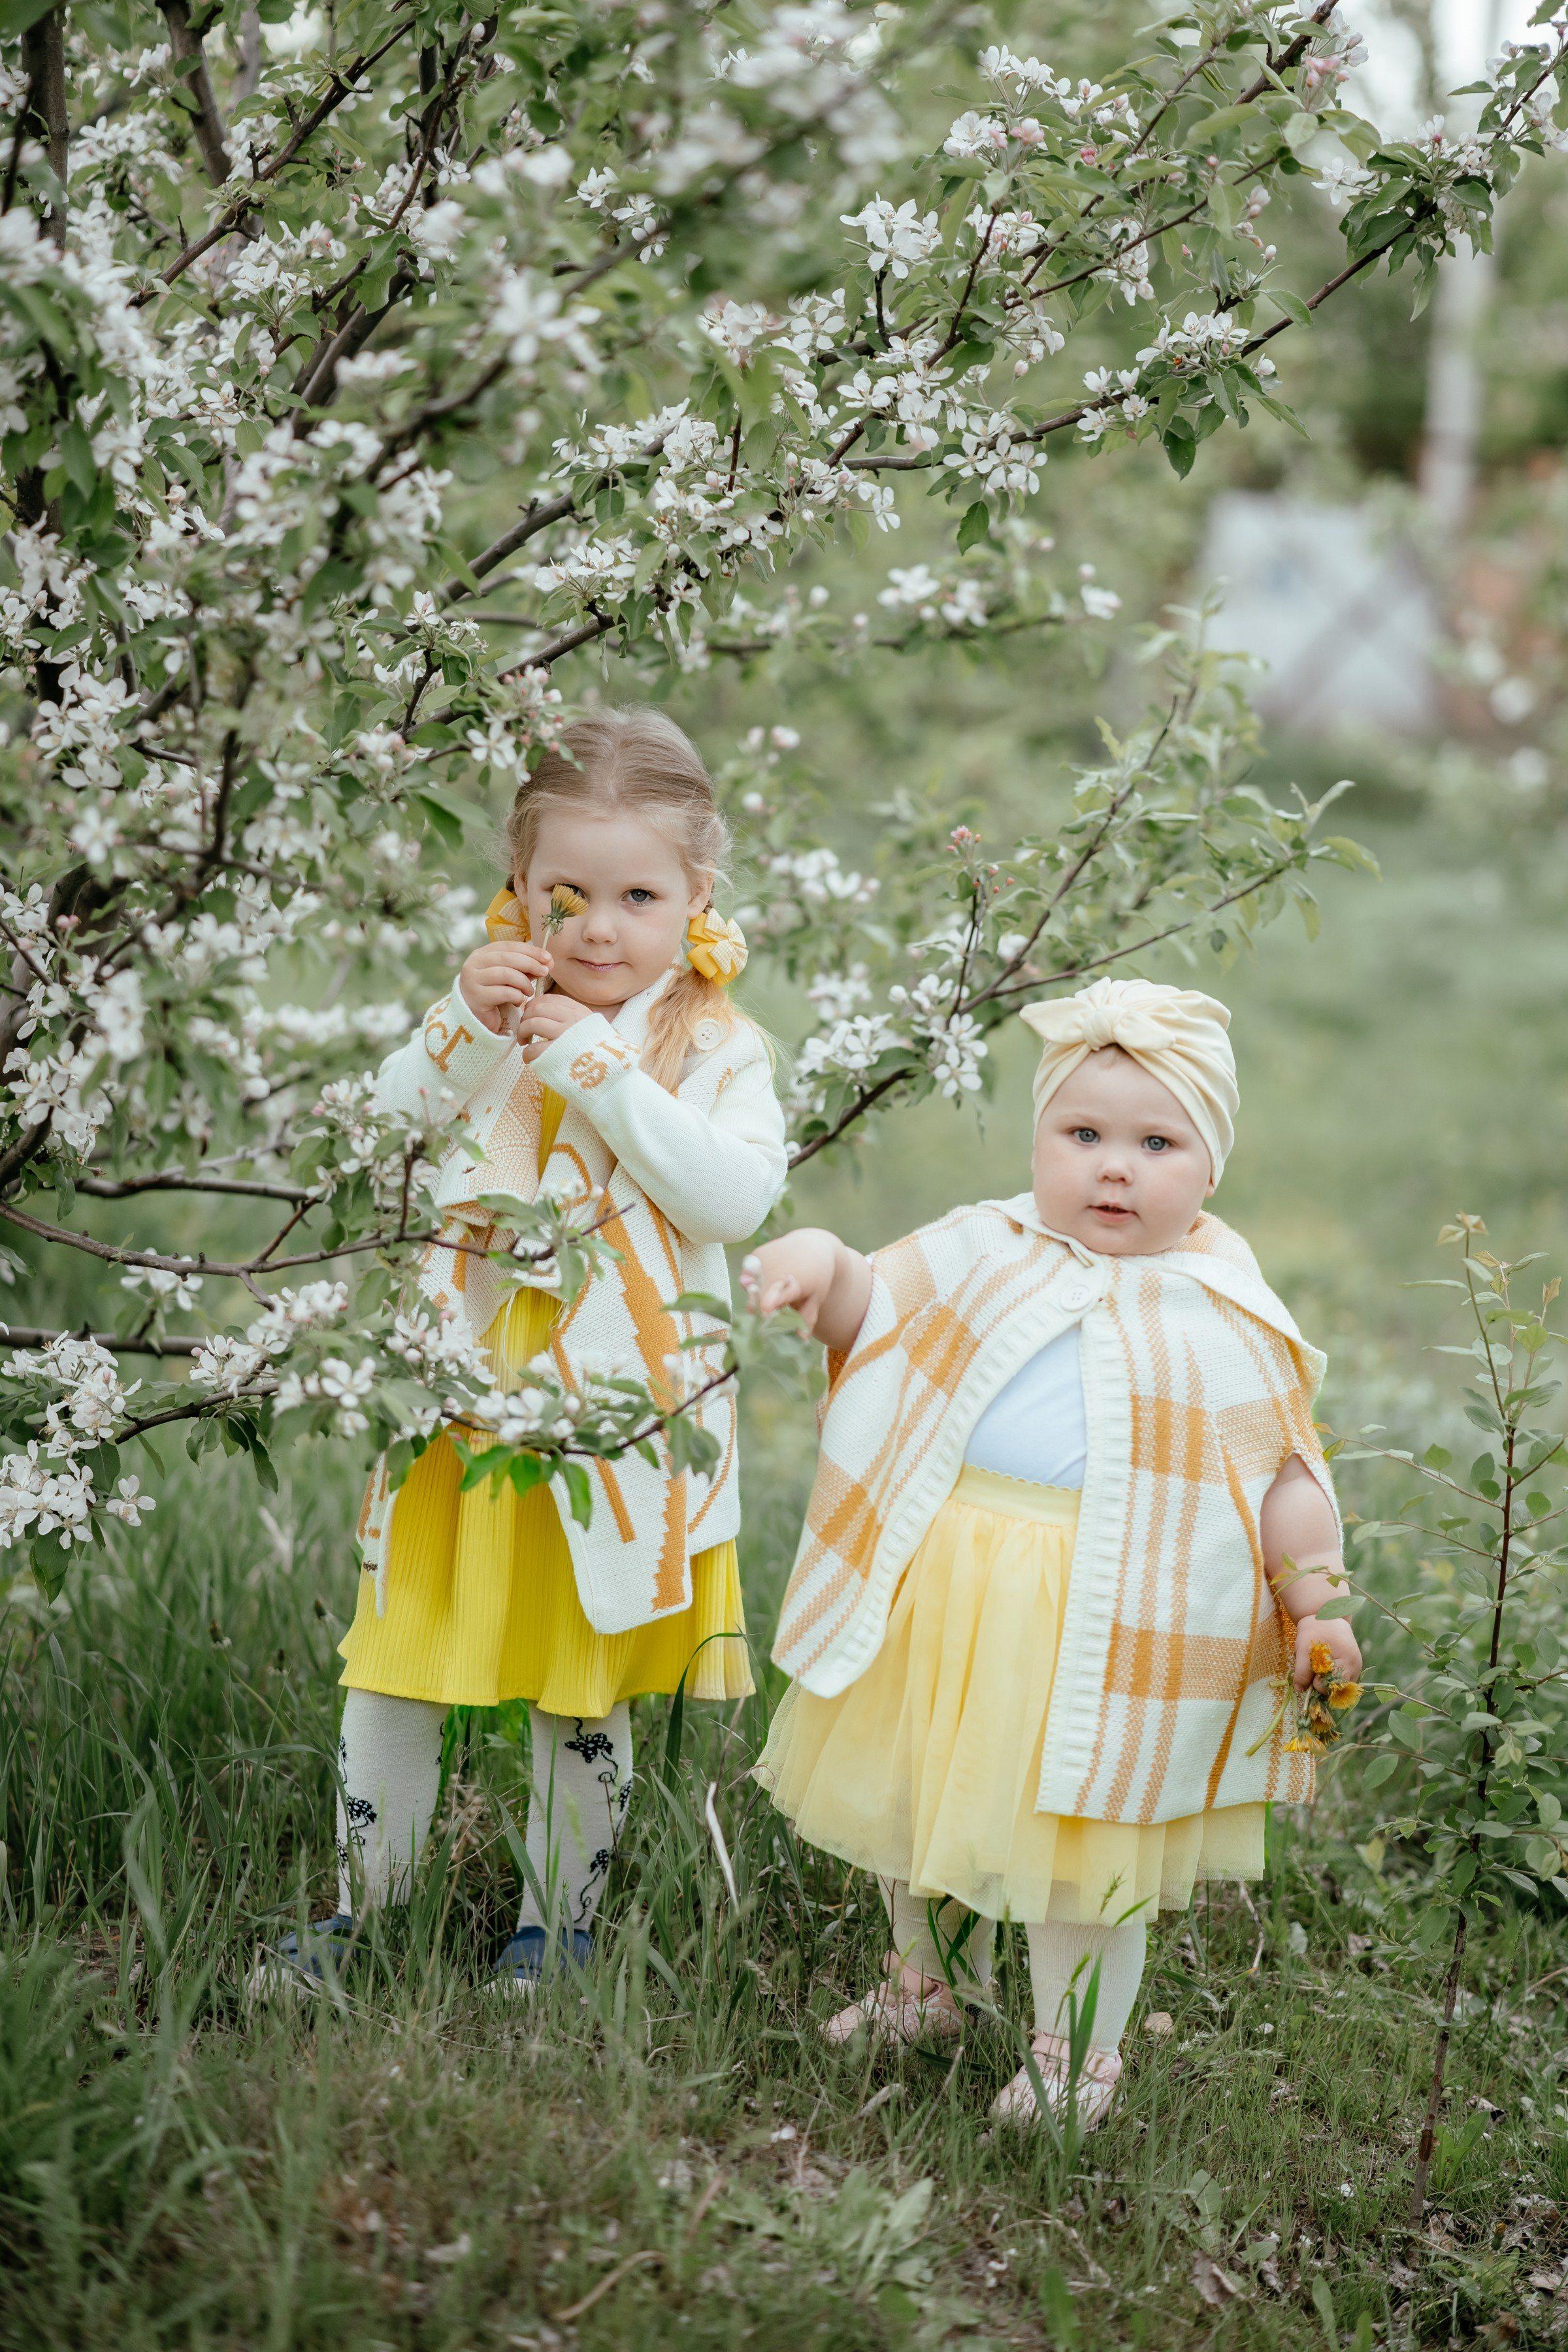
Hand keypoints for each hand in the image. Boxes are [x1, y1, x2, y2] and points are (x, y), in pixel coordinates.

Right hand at [459, 940, 552, 1035]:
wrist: (477, 1020)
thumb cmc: (496, 995)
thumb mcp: (511, 978)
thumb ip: (526, 968)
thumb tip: (549, 961)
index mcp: (481, 954)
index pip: (508, 946)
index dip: (530, 950)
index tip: (547, 957)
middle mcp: (472, 964)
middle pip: (507, 958)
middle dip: (530, 964)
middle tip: (545, 972)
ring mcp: (472, 980)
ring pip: (506, 974)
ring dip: (524, 983)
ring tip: (529, 992)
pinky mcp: (476, 997)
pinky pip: (504, 993)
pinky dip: (516, 996)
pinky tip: (517, 1002)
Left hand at [515, 990, 596, 1062]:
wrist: (613, 1073)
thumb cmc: (599, 1053)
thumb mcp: (591, 1027)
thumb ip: (572, 1018)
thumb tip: (545, 1012)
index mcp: (580, 1012)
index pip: (550, 999)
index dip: (534, 1005)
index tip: (530, 1014)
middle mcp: (572, 1021)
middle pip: (537, 1009)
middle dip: (525, 1018)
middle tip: (524, 1030)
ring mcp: (565, 1037)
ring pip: (532, 1024)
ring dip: (522, 1032)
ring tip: (524, 1042)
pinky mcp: (557, 1055)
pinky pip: (532, 1049)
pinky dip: (527, 1054)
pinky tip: (530, 1059)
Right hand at [741, 1229, 860, 1334]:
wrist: (812, 1245)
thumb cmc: (817, 1277)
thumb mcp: (816, 1298)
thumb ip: (806, 1319)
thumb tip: (799, 1340)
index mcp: (796, 1280)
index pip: (780, 1292)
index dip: (771, 1301)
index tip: (765, 1310)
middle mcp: (777, 1267)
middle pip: (759, 1295)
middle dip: (759, 1307)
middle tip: (769, 1313)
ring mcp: (764, 1259)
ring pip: (750, 1286)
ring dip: (756, 1296)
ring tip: (774, 1292)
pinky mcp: (755, 1255)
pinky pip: (748, 1276)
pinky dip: (753, 1284)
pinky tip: (768, 1280)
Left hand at [1292, 1613, 1362, 1691]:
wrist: (1327, 1618)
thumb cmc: (1316, 1630)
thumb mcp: (1304, 1648)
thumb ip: (1302, 1671)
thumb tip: (1300, 1690)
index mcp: (1347, 1663)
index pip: (1331, 1687)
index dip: (1316, 1683)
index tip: (1310, 1669)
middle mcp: (1355, 1670)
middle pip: (1335, 1691)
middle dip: (1320, 1684)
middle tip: (1312, 1667)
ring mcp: (1355, 1671)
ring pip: (1336, 1688)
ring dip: (1323, 1682)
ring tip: (1317, 1665)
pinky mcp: (1351, 1671)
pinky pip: (1338, 1682)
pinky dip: (1328, 1678)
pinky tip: (1322, 1666)